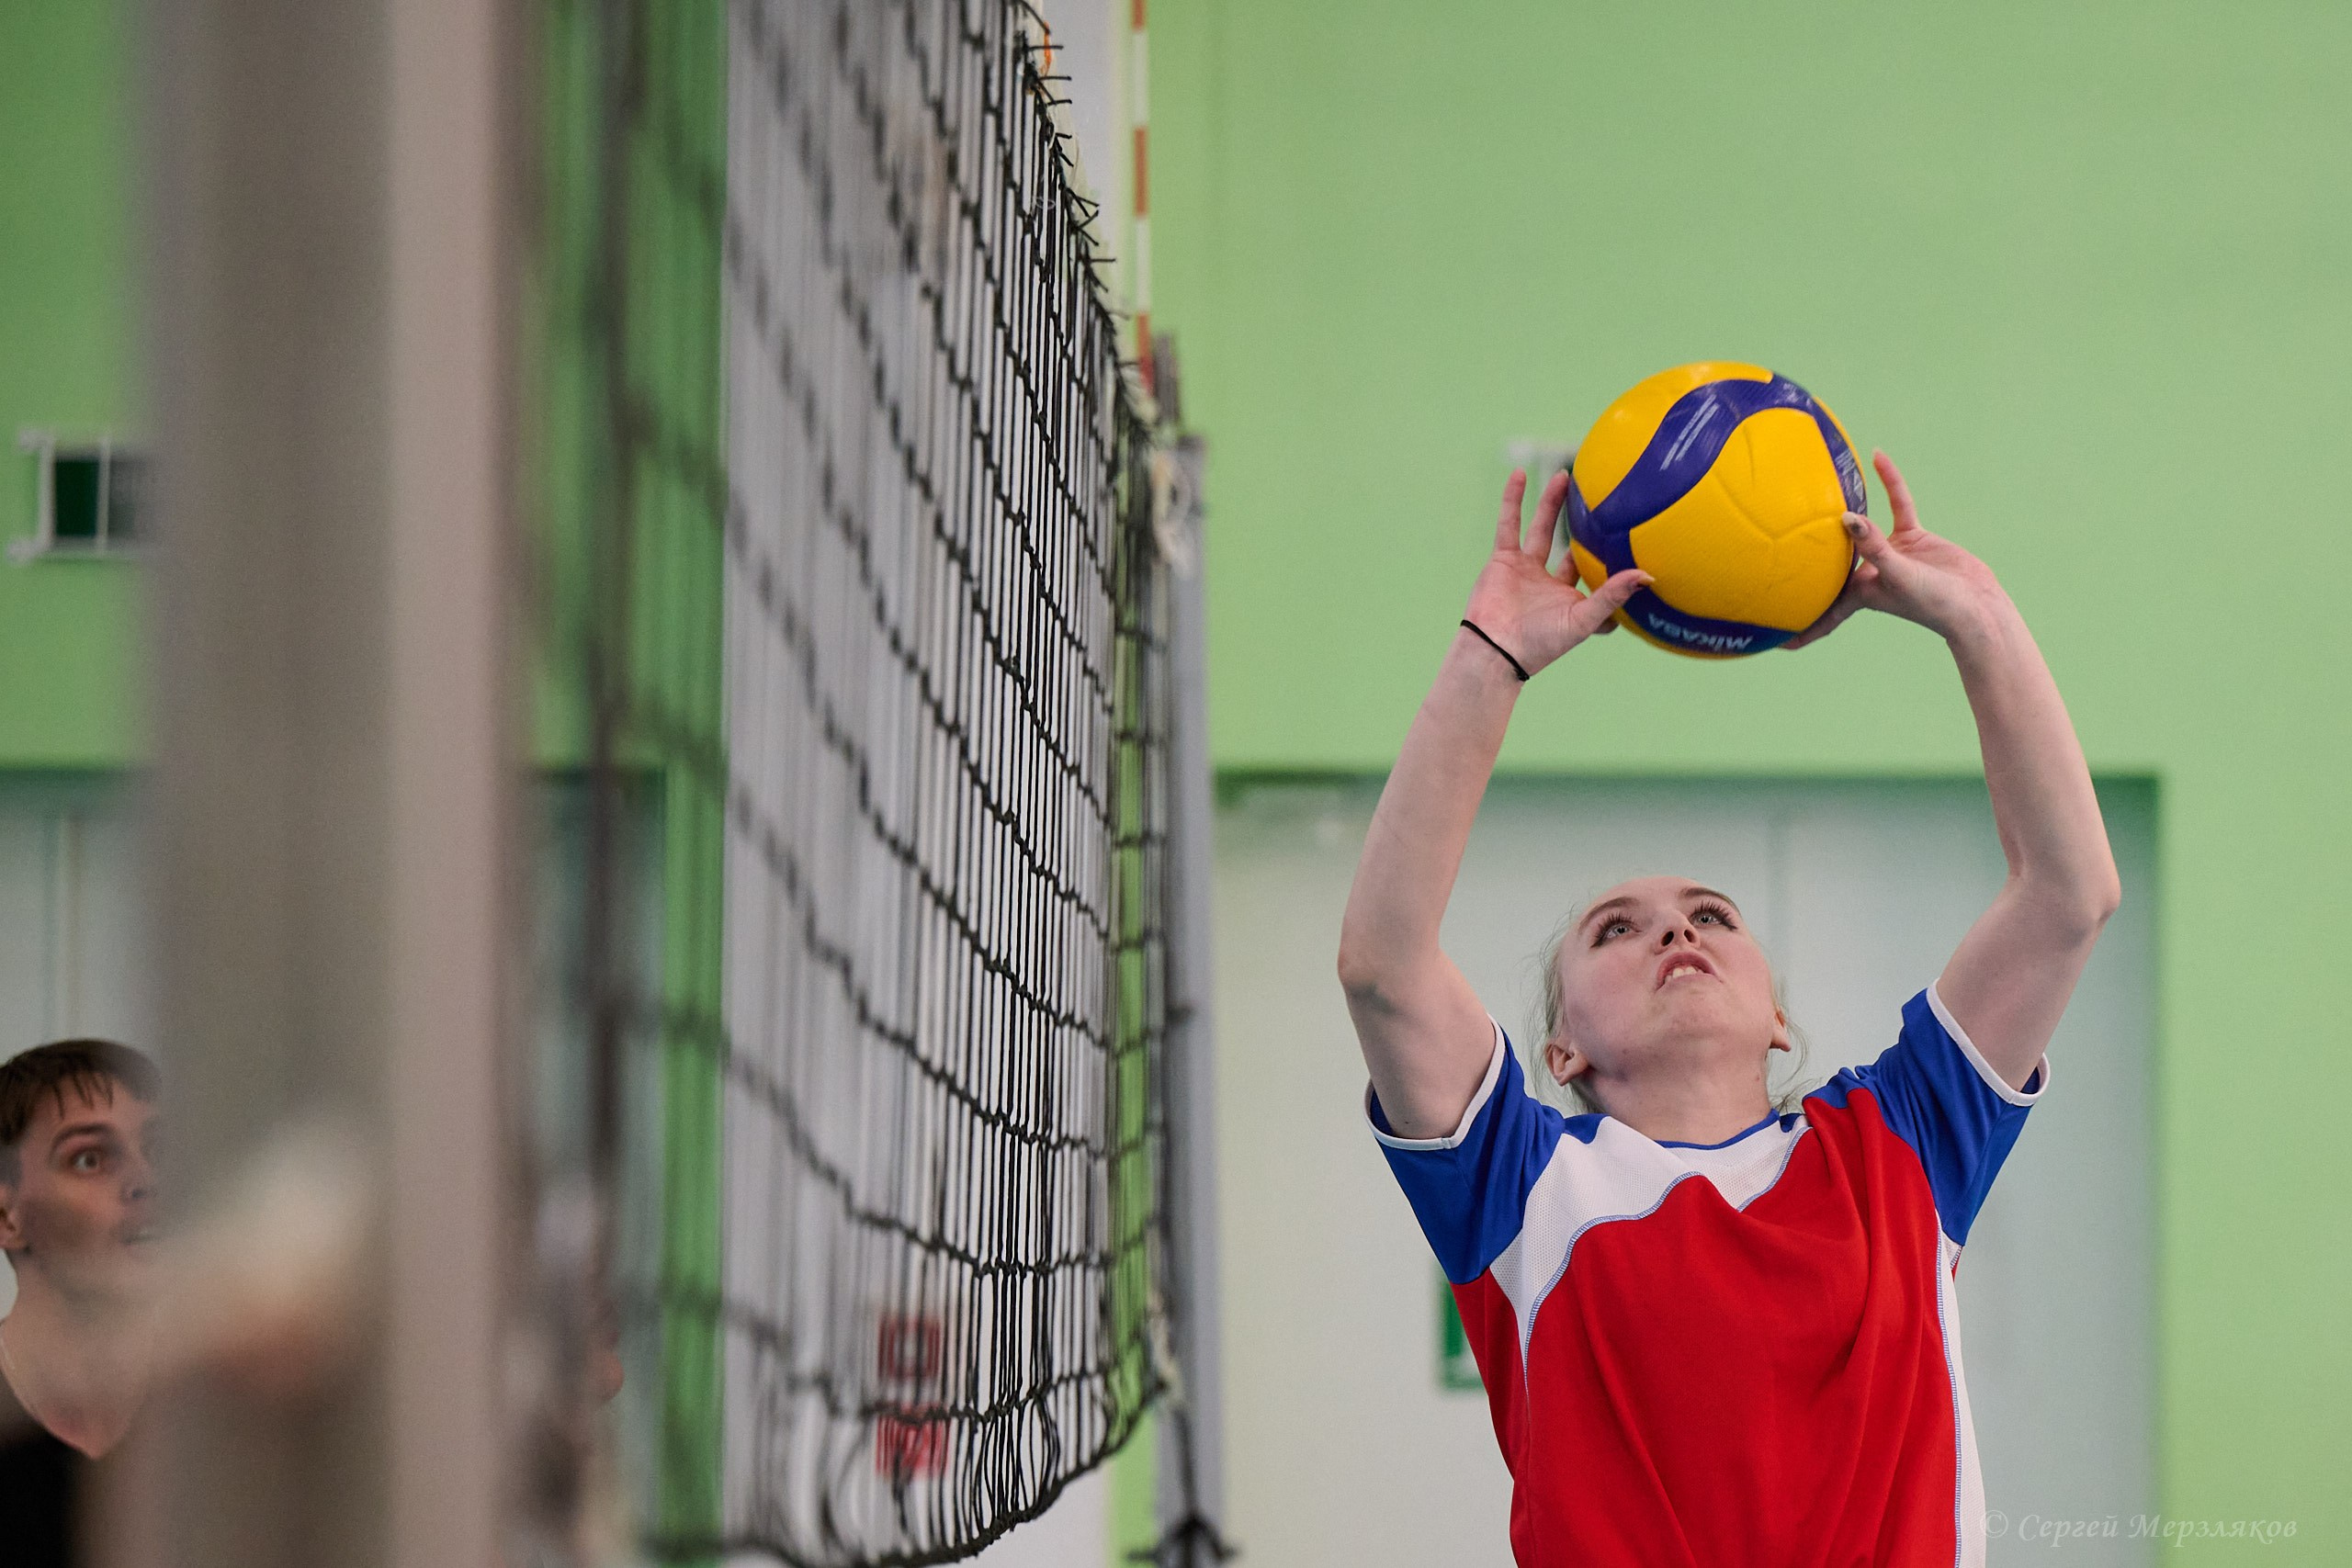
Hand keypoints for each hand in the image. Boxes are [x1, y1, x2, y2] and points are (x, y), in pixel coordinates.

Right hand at [1463, 469, 1648, 677]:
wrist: (1495, 647)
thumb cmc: (1541, 643)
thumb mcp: (1583, 620)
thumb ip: (1612, 596)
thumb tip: (1647, 575)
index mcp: (1571, 598)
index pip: (1596, 576)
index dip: (1610, 562)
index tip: (1632, 540)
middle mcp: (1550, 582)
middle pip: (1570, 545)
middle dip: (1584, 525)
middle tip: (1601, 497)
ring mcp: (1525, 569)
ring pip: (1541, 527)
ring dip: (1551, 502)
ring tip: (1566, 475)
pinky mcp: (1503, 559)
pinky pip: (1509, 523)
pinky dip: (1513, 499)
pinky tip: (1519, 475)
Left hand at [1783, 450, 2010, 649]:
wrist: (1975, 602)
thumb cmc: (1933, 601)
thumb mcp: (1898, 574)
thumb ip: (1873, 546)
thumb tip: (1845, 517)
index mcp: (1858, 594)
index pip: (1821, 611)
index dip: (1798, 624)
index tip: (1771, 638)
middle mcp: (1868, 573)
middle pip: (1830, 563)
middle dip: (1806, 558)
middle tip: (1770, 542)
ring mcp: (1889, 552)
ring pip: (1860, 525)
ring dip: (1843, 509)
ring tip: (1816, 487)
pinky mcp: (1912, 536)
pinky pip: (1897, 503)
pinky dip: (1889, 482)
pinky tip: (1877, 457)